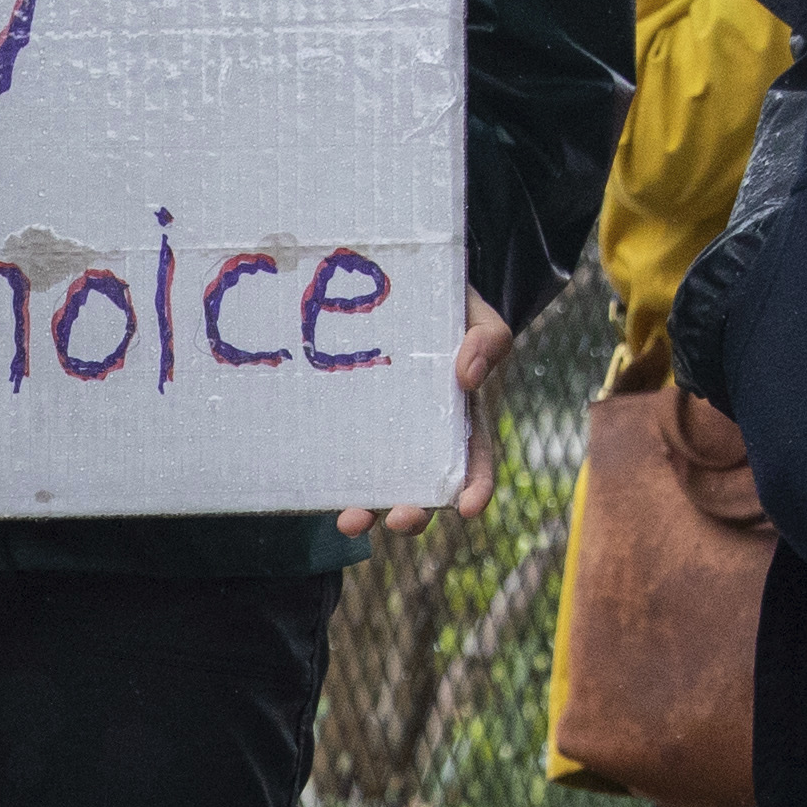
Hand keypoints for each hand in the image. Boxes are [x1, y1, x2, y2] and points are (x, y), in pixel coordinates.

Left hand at [334, 307, 514, 534]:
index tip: (469, 508)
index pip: (475, 461)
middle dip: (415, 512)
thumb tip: (469, 377)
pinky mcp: (346, 427)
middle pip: (425, 488)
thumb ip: (487, 336)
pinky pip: (340, 461)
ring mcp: (382, 435)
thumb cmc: (443, 304)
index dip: (476, 487)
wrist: (391, 286)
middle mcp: (421, 437)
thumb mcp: (474, 313)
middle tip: (400, 520)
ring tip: (351, 520)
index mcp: (460, 416)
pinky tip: (319, 492)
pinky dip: (332, 483)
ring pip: (380, 485)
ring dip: (369, 510)